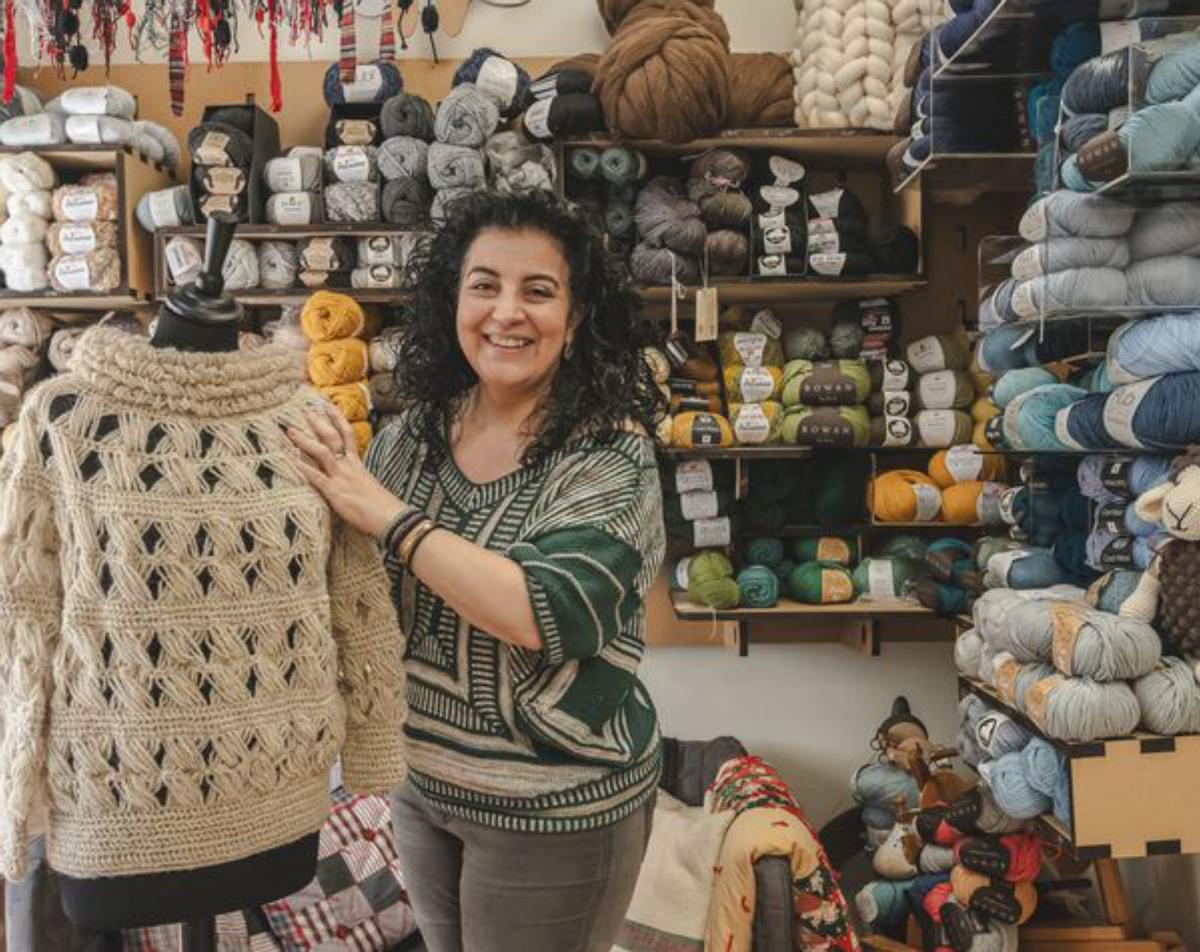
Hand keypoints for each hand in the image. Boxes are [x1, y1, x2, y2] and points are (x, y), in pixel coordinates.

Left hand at [287, 403, 405, 538]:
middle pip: (332, 438)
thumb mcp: (368, 487)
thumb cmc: (382, 507)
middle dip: (318, 422)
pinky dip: (303, 468)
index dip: (337, 418)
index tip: (327, 405)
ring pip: (322, 452)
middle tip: (303, 408)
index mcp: (357, 464)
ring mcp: (341, 478)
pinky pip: (316, 477)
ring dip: (305, 440)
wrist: (391, 518)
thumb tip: (350, 481)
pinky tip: (290, 460)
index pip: (347, 434)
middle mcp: (348, 466)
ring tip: (290, 430)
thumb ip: (356, 480)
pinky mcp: (336, 492)